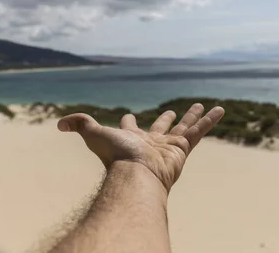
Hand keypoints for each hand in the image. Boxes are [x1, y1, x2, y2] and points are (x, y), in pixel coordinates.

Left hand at [57, 103, 224, 191]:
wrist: (136, 173)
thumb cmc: (115, 156)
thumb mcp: (94, 134)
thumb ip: (79, 125)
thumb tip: (58, 123)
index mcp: (132, 139)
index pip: (131, 128)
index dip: (129, 122)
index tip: (130, 116)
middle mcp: (152, 142)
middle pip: (161, 127)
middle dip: (165, 119)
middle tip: (171, 111)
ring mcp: (169, 145)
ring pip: (185, 126)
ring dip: (193, 116)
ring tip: (202, 105)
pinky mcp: (183, 147)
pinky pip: (200, 130)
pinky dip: (210, 120)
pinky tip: (220, 109)